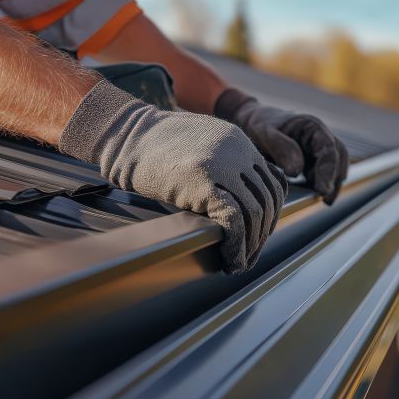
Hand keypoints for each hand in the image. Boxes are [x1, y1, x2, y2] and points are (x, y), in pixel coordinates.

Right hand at [58, 81, 287, 273]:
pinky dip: (237, 246)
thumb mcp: (199, 144)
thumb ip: (224, 161)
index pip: (273, 184)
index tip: (257, 236)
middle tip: (250, 256)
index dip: (269, 216)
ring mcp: (222, 165)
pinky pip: (234, 220)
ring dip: (251, 246)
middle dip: (262, 235)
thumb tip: (236, 197)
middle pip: (267, 201)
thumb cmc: (153, 146)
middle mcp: (238, 151)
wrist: (124, 134)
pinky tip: (231, 261)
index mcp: (239, 142)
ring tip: (240, 264)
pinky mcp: (203, 181)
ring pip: (255, 214)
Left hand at [214, 89, 348, 203]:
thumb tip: (296, 171)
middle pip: (338, 157)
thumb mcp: (265, 132)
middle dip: (334, 179)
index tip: (323, 190)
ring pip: (334, 165)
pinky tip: (315, 195)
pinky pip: (322, 171)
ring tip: (325, 201)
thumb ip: (282, 149)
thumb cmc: (259, 124)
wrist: (252, 120)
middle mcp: (320, 135)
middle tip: (326, 199)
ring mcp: (317, 147)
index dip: (328, 170)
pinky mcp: (312, 158)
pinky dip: (322, 183)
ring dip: (331, 182)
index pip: (329, 149)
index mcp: (312, 126)